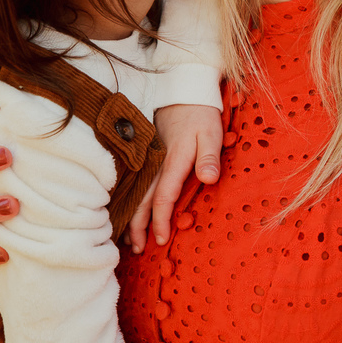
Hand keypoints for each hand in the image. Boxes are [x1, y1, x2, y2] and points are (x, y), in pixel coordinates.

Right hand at [126, 104, 222, 252]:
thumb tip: (209, 179)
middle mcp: (157, 164)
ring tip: (131, 239)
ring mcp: (149, 160)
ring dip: (132, 217)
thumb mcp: (211, 132)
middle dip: (138, 227)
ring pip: (136, 194)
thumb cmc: (201, 115)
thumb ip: (209, 156)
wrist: (183, 92)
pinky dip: (132, 202)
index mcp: (173, 161)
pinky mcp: (148, 156)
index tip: (161, 240)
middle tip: (138, 250)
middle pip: (143, 201)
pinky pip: (137, 184)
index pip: (163, 198)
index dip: (161, 221)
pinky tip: (130, 213)